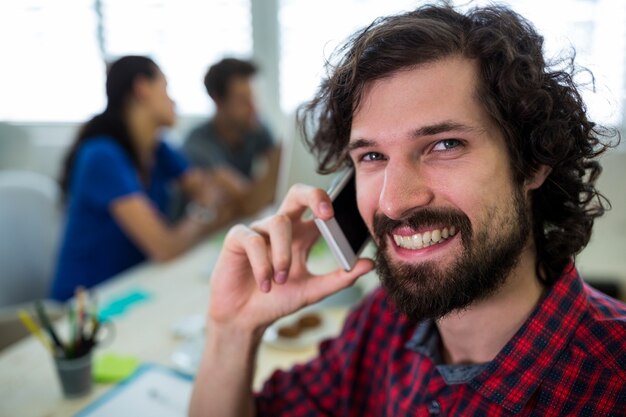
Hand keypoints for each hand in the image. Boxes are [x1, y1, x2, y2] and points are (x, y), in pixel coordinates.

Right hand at [208, 184, 374, 333]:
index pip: (317, 207)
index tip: (339, 217)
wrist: (246, 319)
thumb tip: (369, 264)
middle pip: (297, 193)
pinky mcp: (237, 238)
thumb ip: (340, 278)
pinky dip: (262, 263)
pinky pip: (253, 240)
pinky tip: (265, 284)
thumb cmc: (277, 301)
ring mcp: (259, 230)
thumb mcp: (313, 291)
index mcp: (302, 235)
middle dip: (313, 196)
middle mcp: (281, 228)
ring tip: (281, 280)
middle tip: (327, 214)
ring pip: (278, 223)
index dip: (329, 204)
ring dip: (283, 254)